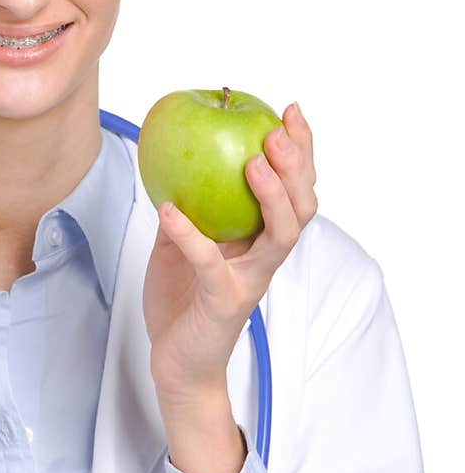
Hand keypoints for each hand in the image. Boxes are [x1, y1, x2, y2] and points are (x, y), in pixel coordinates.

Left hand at [143, 102, 317, 404]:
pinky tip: (169, 209)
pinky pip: (209, 263)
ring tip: (254, 162)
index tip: (290, 112)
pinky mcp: (223, 303)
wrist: (175, 361)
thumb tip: (174, 156)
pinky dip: (190, 235)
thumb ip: (189, 205)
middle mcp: (264, 258)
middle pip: (301, 208)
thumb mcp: (182, 241)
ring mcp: (248, 281)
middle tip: (278, 133)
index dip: (301, 151)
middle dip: (297, 168)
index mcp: (260, 239)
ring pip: (279, 236)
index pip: (294, 189)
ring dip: (271, 197)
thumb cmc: (181, 300)